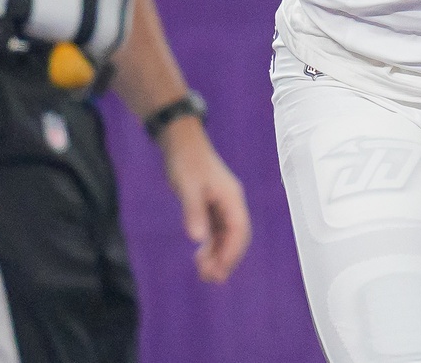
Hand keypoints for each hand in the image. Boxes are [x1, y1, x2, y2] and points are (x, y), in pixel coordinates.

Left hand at [160, 120, 250, 283]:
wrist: (181, 142)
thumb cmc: (186, 161)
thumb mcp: (188, 186)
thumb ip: (193, 212)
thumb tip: (197, 239)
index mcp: (232, 197)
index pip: (239, 230)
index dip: (231, 252)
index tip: (219, 270)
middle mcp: (231, 203)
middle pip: (236, 237)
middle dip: (226, 259)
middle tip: (211, 279)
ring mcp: (222, 205)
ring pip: (226, 236)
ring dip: (218, 255)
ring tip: (204, 274)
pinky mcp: (211, 205)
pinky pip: (216, 231)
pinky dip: (211, 245)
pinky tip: (200, 257)